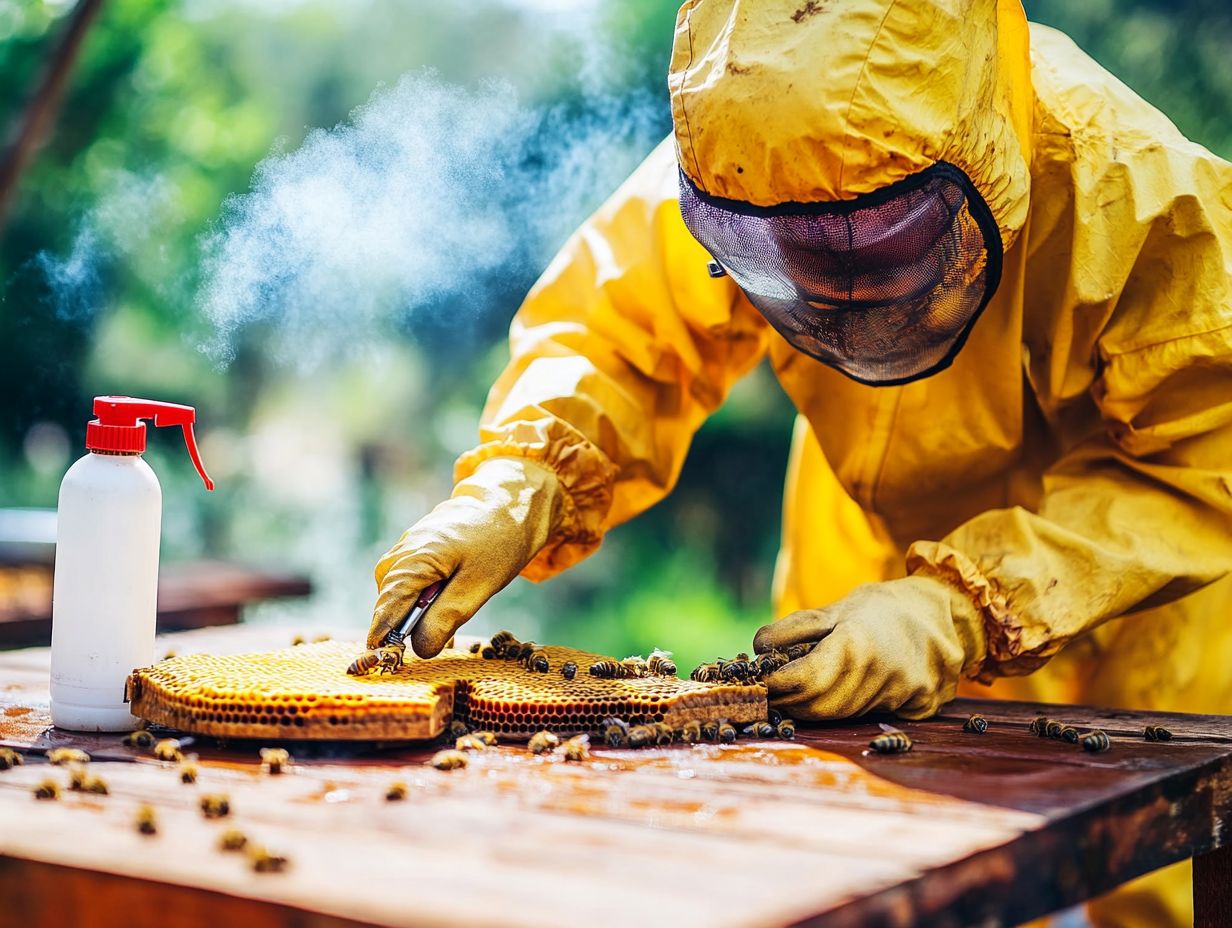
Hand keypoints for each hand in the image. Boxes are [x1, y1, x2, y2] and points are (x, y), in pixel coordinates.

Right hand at [368, 458, 561, 656]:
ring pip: (400, 595)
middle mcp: (400, 554)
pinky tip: (451, 593)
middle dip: (408, 628)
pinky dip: (426, 597)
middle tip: (440, 637)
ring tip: (453, 607)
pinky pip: (411, 583)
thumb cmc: (498, 542)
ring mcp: (405, 549)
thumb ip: (446, 618)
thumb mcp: (478, 586)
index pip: (385, 612)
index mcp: (413, 561)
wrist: (510, 501)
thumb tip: (418, 650)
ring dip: (420, 612)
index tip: (387, 663)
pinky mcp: (415, 549)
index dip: (385, 641)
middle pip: (389, 606)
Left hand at [752, 576, 985, 719]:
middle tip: (767, 695)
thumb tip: (757, 649)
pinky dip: (841, 710)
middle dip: (788, 703)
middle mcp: (879, 676)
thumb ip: (795, 628)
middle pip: (818, 706)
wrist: (945, 616)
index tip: (756, 683)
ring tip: (793, 694)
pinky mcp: (914, 709)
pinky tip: (832, 696)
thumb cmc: (884, 608)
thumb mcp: (837, 608)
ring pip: (840, 715)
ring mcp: (900, 696)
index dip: (775, 686)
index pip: (803, 680)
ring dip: (811, 709)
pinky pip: (865, 716)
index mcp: (857, 645)